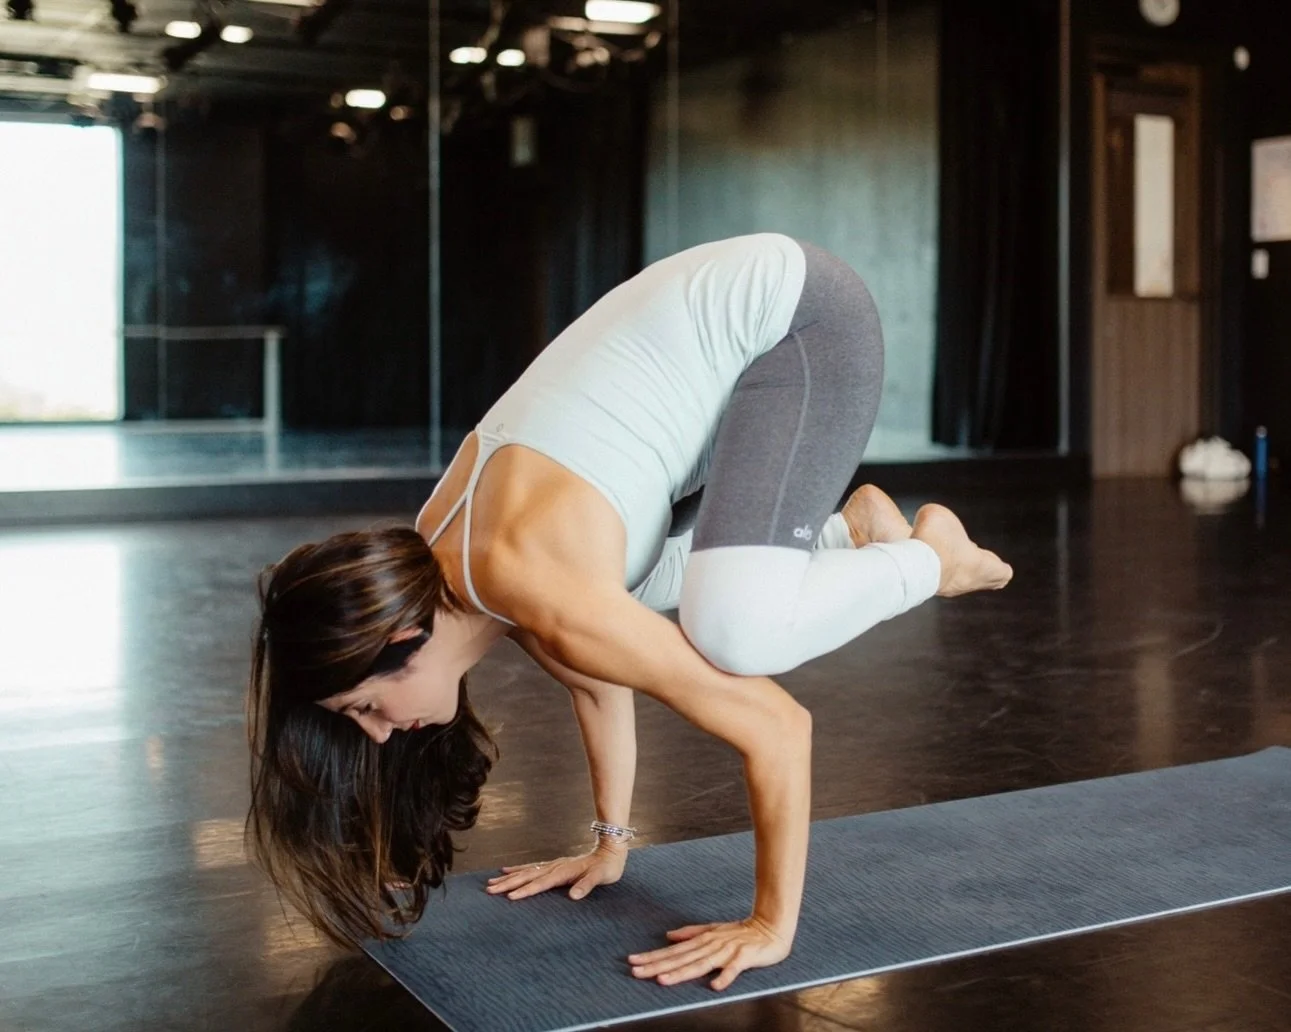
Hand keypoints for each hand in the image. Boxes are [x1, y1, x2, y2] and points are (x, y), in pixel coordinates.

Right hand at [486, 842, 626, 900]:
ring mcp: (552, 865)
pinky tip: (507, 871)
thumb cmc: (606, 867)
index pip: (540, 883)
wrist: (610, 850)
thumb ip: (586, 886)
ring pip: (525, 872)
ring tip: (491, 882)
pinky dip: (517, 870)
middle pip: (527, 876)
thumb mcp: (600, 877)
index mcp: (563, 872)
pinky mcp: (553, 866)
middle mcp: (554, 867)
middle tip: (490, 890)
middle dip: (508, 883)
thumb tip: (573, 896)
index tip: (509, 896)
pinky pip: (530, 868)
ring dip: (508, 877)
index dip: (525, 890)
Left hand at [628, 916, 792, 990]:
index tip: (633, 962)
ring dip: (681, 972)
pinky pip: (734, 969)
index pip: (673, 951)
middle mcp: (711, 945)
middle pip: (680, 958)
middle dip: (657, 966)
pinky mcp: (745, 957)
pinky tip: (714, 986)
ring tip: (662, 980)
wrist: (772, 926)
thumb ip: (691, 933)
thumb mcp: (714, 930)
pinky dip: (724, 976)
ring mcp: (727, 950)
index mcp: (703, 940)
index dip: (653, 957)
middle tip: (635, 972)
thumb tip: (669, 935)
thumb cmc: (742, 932)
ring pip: (700, 963)